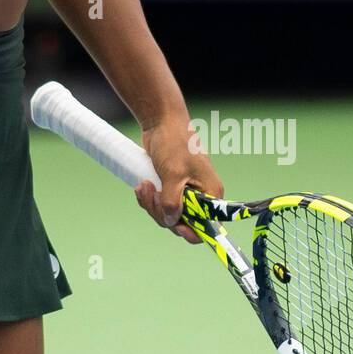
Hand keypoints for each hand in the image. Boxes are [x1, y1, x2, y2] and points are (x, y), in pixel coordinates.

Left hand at [133, 114, 224, 244]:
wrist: (161, 122)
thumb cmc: (174, 142)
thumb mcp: (173, 173)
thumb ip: (172, 201)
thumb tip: (171, 222)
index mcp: (210, 193)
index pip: (207, 226)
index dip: (191, 231)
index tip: (174, 226)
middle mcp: (201, 196)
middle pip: (182, 222)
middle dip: (162, 212)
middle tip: (150, 193)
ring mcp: (185, 193)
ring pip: (167, 214)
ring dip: (152, 205)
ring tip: (143, 186)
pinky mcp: (171, 188)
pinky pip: (159, 204)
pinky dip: (149, 199)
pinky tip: (141, 186)